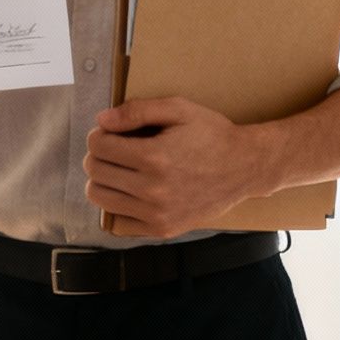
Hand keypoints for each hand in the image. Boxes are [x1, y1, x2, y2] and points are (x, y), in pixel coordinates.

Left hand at [82, 97, 268, 238]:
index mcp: (154, 157)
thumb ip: (138, 111)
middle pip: (95, 171)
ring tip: (120, 168)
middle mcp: (152, 190)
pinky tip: (132, 190)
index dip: (100, 134)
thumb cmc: (211, 134)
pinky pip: (118, 222)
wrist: (245, 168)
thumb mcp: (179, 109)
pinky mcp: (162, 229)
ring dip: (103, 179)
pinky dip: (119, 204)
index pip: (98, 146)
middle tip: (115, 148)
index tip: (111, 132)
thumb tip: (101, 121)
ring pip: (100, 198)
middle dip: (98, 155)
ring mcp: (156, 214)